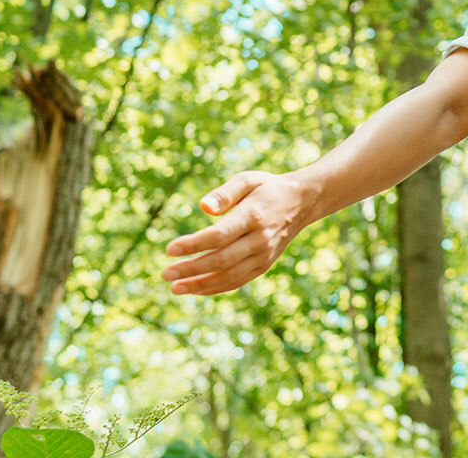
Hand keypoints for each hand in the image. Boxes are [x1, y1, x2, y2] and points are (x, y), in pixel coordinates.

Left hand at [162, 170, 315, 295]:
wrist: (301, 203)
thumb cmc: (266, 188)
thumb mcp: (247, 179)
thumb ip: (224, 192)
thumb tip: (202, 207)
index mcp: (253, 216)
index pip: (219, 236)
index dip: (193, 245)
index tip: (169, 249)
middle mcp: (260, 239)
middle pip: (221, 260)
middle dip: (191, 269)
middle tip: (165, 273)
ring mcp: (263, 255)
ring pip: (229, 276)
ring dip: (200, 284)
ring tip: (175, 287)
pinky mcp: (264, 265)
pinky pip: (237, 281)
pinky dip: (215, 288)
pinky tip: (195, 289)